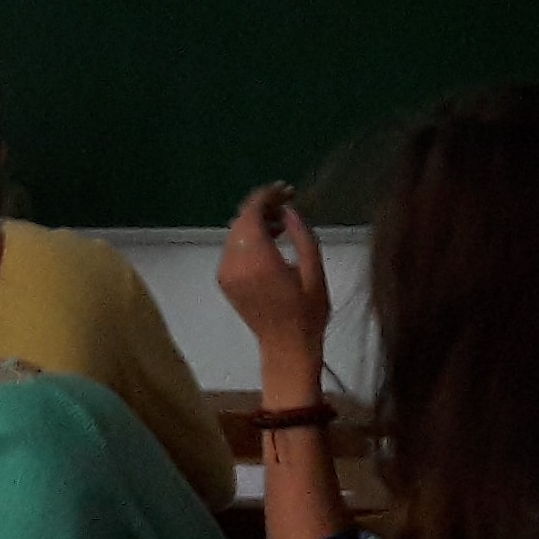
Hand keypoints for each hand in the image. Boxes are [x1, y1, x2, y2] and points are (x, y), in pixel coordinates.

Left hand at [216, 183, 332, 381]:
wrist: (286, 348)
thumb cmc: (308, 312)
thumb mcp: (314, 271)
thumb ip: (302, 235)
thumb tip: (288, 210)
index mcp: (257, 260)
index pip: (251, 214)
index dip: (266, 196)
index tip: (286, 190)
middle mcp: (234, 263)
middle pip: (240, 220)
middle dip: (262, 207)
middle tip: (288, 204)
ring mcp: (225, 273)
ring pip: (235, 233)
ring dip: (255, 222)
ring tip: (282, 223)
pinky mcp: (224, 281)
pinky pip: (232, 249)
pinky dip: (248, 239)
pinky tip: (270, 241)